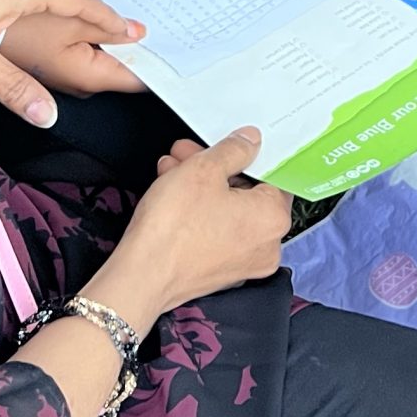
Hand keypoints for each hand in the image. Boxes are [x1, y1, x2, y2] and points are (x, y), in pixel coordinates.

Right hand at [0, 7, 146, 99]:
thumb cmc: (16, 26)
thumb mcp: (71, 20)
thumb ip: (108, 27)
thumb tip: (138, 32)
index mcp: (89, 77)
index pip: (139, 78)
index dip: (159, 59)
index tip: (177, 42)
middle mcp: (80, 81)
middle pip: (122, 63)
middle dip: (137, 39)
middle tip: (155, 11)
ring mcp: (67, 71)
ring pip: (103, 51)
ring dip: (114, 30)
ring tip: (128, 4)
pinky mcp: (55, 58)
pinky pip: (85, 44)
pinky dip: (94, 28)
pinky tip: (96, 7)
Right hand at [91, 130, 290, 321]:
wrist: (142, 275)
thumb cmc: (174, 227)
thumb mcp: (204, 169)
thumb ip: (234, 149)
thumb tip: (250, 142)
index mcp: (274, 218)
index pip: (271, 175)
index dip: (243, 154)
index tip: (225, 145)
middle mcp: (266, 245)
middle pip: (245, 192)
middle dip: (214, 168)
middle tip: (188, 154)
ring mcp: (244, 262)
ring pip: (227, 210)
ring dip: (201, 185)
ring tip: (171, 170)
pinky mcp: (221, 271)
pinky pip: (217, 231)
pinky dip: (200, 212)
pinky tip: (173, 193)